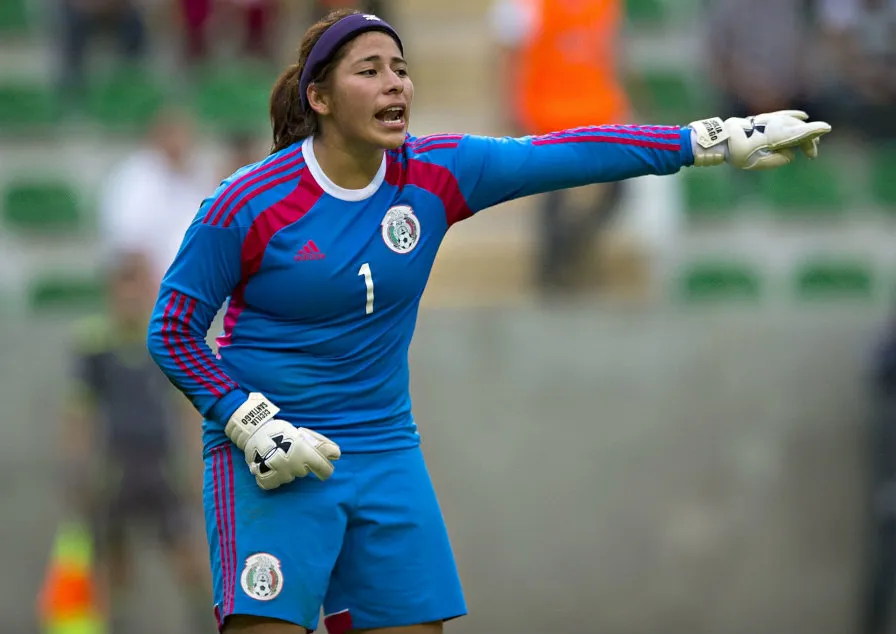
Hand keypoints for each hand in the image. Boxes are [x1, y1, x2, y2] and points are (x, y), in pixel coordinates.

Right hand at [225, 393, 340, 489]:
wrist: (253, 432)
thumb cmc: (279, 430)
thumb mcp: (301, 434)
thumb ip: (318, 445)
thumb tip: (337, 454)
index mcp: (305, 454)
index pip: (324, 470)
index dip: (325, 469)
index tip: (323, 470)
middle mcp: (295, 467)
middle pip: (304, 471)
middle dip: (301, 464)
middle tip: (290, 452)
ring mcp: (281, 475)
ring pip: (290, 477)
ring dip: (287, 470)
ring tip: (277, 457)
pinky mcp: (267, 481)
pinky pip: (276, 483)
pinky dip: (274, 477)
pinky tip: (270, 467)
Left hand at [689, 110, 831, 169]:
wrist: (721, 140)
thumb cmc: (737, 154)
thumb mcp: (758, 163)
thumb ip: (778, 160)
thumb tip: (789, 154)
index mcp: (772, 136)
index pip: (797, 133)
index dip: (812, 132)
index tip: (825, 128)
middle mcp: (773, 125)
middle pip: (798, 130)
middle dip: (808, 140)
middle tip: (811, 154)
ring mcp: (769, 119)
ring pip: (792, 123)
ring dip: (803, 132)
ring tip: (811, 142)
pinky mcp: (764, 119)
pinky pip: (783, 115)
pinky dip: (794, 116)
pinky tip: (803, 117)